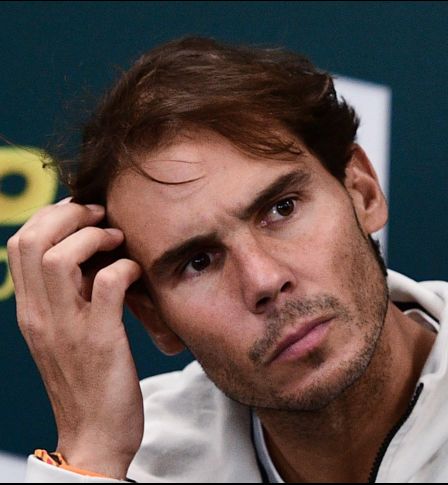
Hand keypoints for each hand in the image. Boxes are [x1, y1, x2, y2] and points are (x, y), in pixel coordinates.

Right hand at [8, 199, 142, 479]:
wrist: (96, 435)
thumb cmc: (89, 381)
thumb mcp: (66, 334)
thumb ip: (67, 298)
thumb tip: (89, 255)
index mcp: (30, 312)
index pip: (19, 244)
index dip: (50, 217)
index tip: (82, 215)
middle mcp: (40, 316)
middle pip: (30, 241)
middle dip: (67, 216)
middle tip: (101, 218)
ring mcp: (67, 328)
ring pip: (57, 258)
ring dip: (92, 238)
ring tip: (116, 240)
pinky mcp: (101, 341)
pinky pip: (107, 284)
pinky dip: (124, 267)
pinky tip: (136, 272)